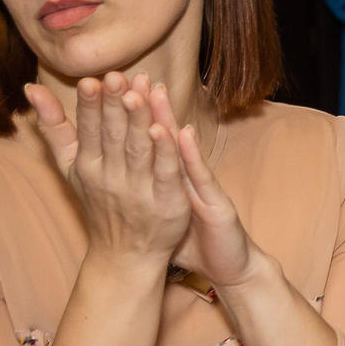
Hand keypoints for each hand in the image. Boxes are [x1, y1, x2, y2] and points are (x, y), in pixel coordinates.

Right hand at [24, 72, 190, 265]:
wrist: (125, 255)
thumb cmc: (98, 202)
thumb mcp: (70, 166)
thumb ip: (55, 127)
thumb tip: (30, 88)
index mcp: (88, 164)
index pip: (88, 130)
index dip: (90, 106)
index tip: (91, 80)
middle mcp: (111, 177)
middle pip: (112, 136)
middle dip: (113, 106)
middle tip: (115, 77)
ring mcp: (139, 190)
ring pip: (138, 150)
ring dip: (137, 121)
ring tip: (136, 94)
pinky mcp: (167, 202)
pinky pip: (164, 172)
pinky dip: (164, 151)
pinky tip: (164, 129)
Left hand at [139, 82, 259, 286]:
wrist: (231, 269)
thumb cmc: (197, 244)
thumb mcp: (165, 217)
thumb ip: (147, 196)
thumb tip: (120, 186)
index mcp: (169, 179)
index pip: (148, 142)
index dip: (131, 117)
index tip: (113, 90)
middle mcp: (186, 177)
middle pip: (163, 136)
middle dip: (146, 106)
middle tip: (130, 76)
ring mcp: (203, 188)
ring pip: (182, 149)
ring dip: (167, 120)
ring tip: (152, 92)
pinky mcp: (217, 204)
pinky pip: (201, 178)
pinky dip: (191, 155)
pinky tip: (182, 134)